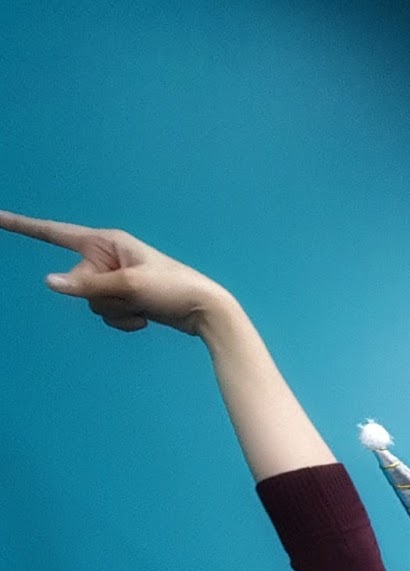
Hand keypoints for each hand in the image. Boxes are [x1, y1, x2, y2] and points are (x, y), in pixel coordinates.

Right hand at [0, 211, 231, 335]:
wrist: (205, 310)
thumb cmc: (173, 289)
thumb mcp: (129, 286)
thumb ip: (88, 285)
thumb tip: (50, 283)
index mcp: (105, 241)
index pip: (53, 232)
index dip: (22, 226)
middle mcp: (106, 256)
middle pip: (76, 282)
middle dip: (102, 296)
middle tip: (135, 296)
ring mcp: (113, 278)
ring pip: (91, 303)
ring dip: (116, 311)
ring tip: (144, 305)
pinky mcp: (123, 297)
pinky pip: (107, 315)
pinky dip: (124, 321)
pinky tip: (146, 317)